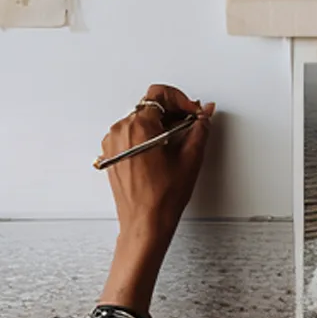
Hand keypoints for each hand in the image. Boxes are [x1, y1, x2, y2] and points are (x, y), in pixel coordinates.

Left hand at [100, 84, 214, 252]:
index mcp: (138, 127)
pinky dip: (147, 136)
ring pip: (139, 120)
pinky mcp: (112, 155)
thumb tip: (204, 114)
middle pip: (149, 106)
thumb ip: (200, 128)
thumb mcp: (190, 158)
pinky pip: (130, 135)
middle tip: (190, 125)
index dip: (180, 99)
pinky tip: (162, 151)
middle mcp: (121, 132)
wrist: (145, 223)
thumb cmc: (161, 199)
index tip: (191, 111)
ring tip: (177, 142)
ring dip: (160, 124)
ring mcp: (113, 144)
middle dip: (172, 112)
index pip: (159, 94)